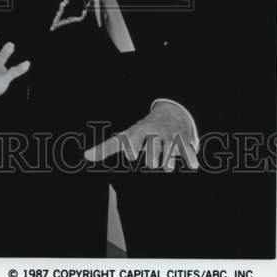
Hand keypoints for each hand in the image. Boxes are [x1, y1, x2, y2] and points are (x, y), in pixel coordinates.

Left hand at [83, 101, 198, 170]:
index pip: (134, 141)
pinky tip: (190, 164)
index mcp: (139, 131)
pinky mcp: (186, 139)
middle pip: (153, 155)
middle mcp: (155, 132)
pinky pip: (189, 154)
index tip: (131, 154)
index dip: (132, 148)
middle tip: (153, 160)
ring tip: (166, 163)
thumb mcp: (126, 136)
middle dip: (153, 161)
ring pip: (169, 157)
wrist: (170, 112)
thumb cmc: (143, 131)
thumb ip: (106, 148)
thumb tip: (86, 156)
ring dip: (168, 164)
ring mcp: (171, 135)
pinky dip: (190, 160)